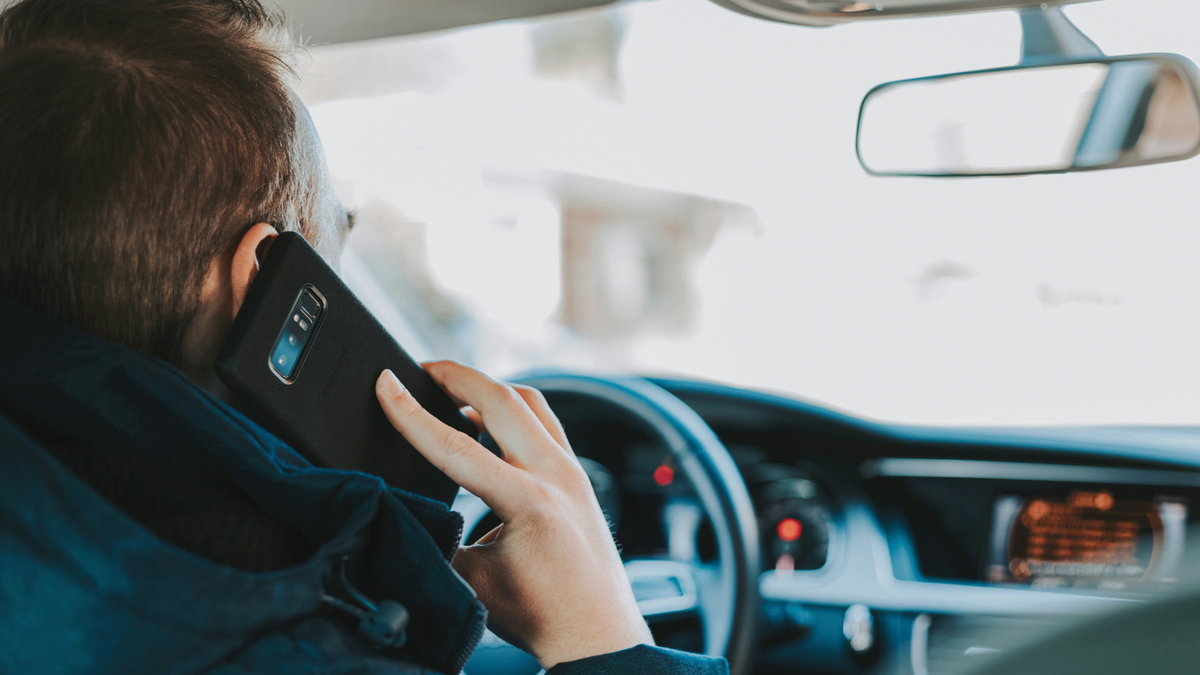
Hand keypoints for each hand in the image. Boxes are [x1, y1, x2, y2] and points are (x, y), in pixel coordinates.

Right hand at [376, 362, 653, 667]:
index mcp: (528, 502)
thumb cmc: (540, 615)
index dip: (411, 413)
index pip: (456, 445)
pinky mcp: (579, 475)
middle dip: (456, 375)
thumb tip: (403, 505)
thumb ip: (436, 536)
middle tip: (420, 368)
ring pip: (531, 402)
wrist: (597, 634)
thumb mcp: (471, 579)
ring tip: (451, 388)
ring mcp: (574, 471)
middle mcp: (557, 475)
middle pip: (503, 398)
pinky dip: (514, 408)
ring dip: (488, 388)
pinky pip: (546, 422)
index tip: (385, 383)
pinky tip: (489, 419)